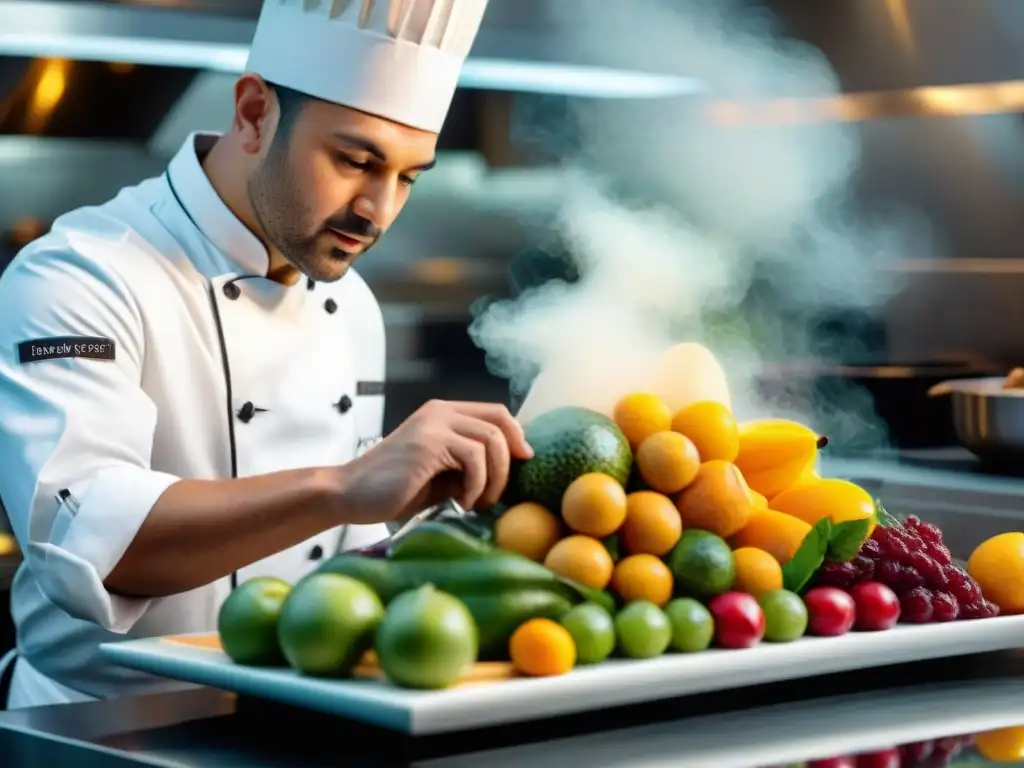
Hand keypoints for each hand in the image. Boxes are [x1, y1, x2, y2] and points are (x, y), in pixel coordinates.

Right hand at [335, 400, 533, 523]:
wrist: (350, 494)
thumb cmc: (395, 490)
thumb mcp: (442, 472)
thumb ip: (470, 463)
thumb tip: (512, 467)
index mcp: (443, 413)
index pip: (497, 413)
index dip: (516, 436)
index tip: (523, 463)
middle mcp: (440, 411)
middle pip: (500, 423)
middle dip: (508, 463)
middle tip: (496, 494)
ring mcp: (434, 424)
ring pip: (491, 441)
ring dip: (493, 479)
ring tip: (476, 502)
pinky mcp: (428, 442)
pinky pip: (474, 458)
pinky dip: (476, 485)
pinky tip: (462, 502)